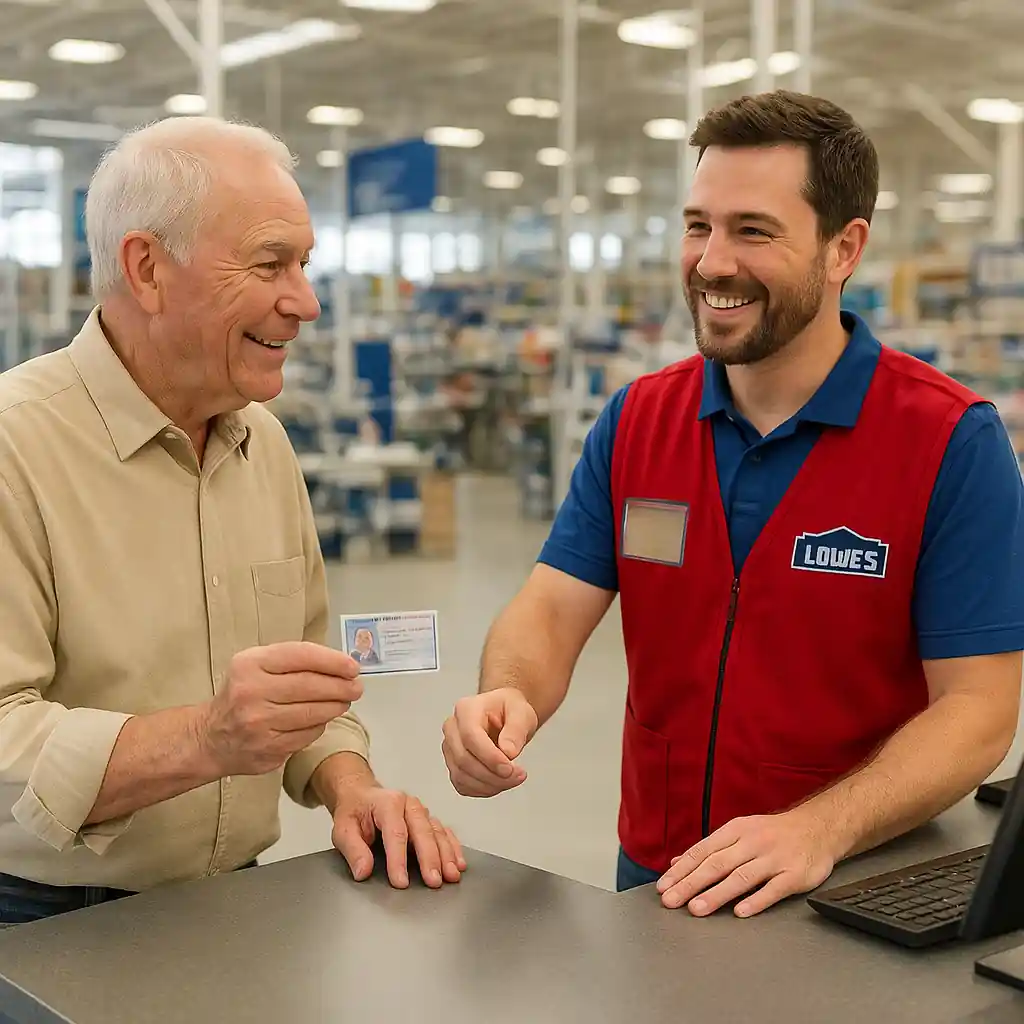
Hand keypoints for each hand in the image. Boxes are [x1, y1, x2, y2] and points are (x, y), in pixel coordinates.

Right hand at [196, 641, 362, 776]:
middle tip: (357, 687)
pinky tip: (321, 719)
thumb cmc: (242, 694)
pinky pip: (307, 734)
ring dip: (336, 706)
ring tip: (345, 701)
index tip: (352, 666)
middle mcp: (251, 692)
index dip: (332, 661)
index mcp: (250, 664)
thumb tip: (340, 665)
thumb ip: (293, 661)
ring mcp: (258, 723)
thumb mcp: (256, 666)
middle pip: (310, 686)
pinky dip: (320, 725)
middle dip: (341, 686)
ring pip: (312, 713)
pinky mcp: (268, 749)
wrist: (210, 738)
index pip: (301, 656)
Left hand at [330, 778, 465, 889]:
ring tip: (451, 875)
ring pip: (437, 832)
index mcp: (388, 803)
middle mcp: (408, 805)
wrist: (361, 795)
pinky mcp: (428, 819)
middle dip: (429, 858)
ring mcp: (421, 811)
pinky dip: (453, 848)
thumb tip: (363, 871)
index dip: (398, 859)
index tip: (401, 882)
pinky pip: (445, 832)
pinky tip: (458, 863)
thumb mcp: (343, 828)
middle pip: (422, 831)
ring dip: (446, 855)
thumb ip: (353, 849)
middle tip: (434, 881)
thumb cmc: (354, 811)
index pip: (396, 833)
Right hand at [441, 688, 538, 796]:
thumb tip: (507, 751)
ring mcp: (450, 747)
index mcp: (466, 709)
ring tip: (512, 779)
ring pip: (461, 775)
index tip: (509, 768)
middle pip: (463, 759)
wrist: (505, 716)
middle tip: (516, 775)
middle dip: (492, 775)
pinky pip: (463, 785)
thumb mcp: (521, 713)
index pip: (470, 736)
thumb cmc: (509, 710)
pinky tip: (500, 783)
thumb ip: (516, 730)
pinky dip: (483, 789)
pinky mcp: (454, 765)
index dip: (489, 757)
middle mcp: (453, 728)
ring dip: (489, 785)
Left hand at [656, 809, 837, 917]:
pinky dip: (756, 901)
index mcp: (735, 831)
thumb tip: (678, 862)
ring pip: (741, 877)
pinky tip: (740, 912)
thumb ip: (710, 849)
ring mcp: (774, 858)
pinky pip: (773, 889)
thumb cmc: (773, 833)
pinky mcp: (794, 874)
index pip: (703, 851)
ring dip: (717, 893)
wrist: (818, 827)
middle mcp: (752, 842)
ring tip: (697, 908)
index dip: (682, 869)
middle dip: (691, 883)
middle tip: (672, 900)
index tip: (664, 886)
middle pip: (717, 864)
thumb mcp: (740, 832)